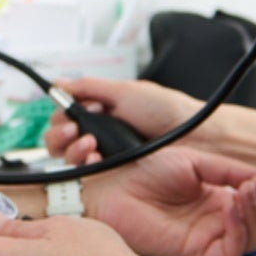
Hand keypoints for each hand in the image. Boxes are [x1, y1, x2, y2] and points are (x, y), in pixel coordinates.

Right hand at [42, 77, 202, 163]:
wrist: (195, 136)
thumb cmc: (166, 110)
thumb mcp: (125, 91)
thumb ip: (89, 87)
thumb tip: (59, 82)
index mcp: (103, 110)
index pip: (66, 115)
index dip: (63, 115)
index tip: (70, 114)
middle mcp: (102, 131)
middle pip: (62, 137)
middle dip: (61, 134)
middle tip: (74, 130)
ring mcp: (107, 153)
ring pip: (71, 156)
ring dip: (72, 148)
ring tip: (89, 144)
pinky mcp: (115, 172)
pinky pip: (88, 172)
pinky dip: (85, 164)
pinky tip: (95, 159)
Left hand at [88, 146, 255, 255]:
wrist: (113, 185)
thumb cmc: (142, 171)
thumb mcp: (194, 161)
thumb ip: (230, 170)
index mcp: (216, 199)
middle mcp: (215, 221)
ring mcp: (208, 238)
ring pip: (251, 237)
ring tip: (250, 190)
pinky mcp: (199, 253)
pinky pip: (232, 248)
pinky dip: (240, 227)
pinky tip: (233, 206)